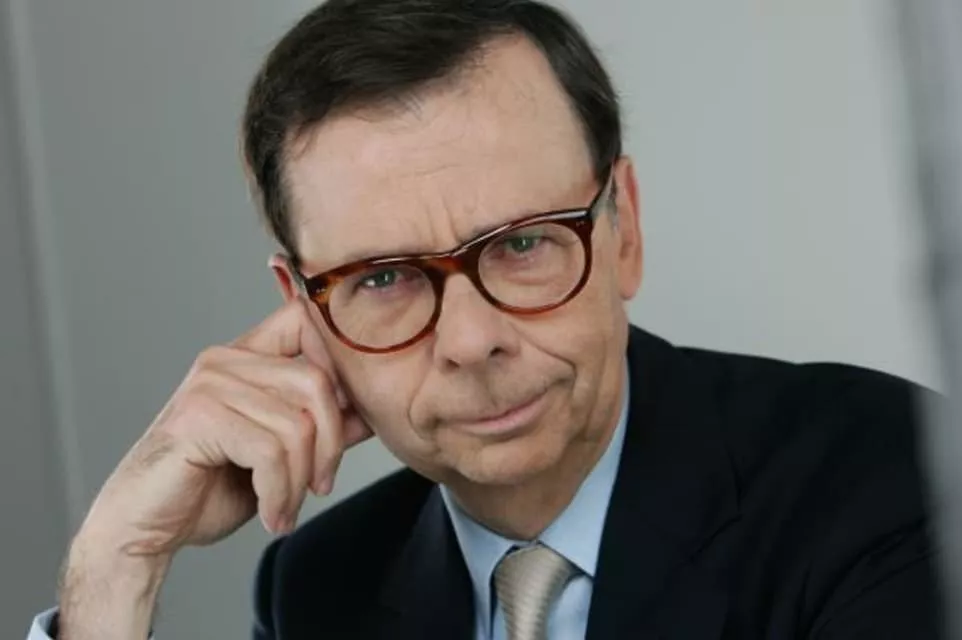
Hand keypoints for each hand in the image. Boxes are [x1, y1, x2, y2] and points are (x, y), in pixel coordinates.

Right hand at [59, 299, 372, 638]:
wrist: (145, 527)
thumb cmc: (209, 486)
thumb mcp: (280, 453)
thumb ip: (320, 426)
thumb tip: (370, 411)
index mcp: (245, 356)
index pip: (306, 321)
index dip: (338, 362)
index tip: (348, 417)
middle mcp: (225, 360)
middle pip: (317, 382)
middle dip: (331, 444)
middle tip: (320, 484)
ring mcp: (209, 385)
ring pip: (298, 424)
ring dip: (300, 480)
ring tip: (287, 507)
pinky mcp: (198, 417)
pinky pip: (270, 452)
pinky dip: (280, 493)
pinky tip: (272, 514)